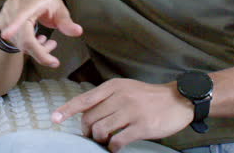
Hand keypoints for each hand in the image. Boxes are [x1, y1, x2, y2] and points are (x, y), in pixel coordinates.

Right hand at [0, 0, 82, 66]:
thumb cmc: (45, 1)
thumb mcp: (59, 8)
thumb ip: (66, 22)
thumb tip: (78, 31)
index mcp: (31, 1)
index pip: (21, 13)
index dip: (14, 24)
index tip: (6, 35)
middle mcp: (16, 7)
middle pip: (24, 37)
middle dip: (39, 52)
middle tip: (54, 62)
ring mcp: (7, 16)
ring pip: (21, 42)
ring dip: (37, 49)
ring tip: (50, 44)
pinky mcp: (4, 24)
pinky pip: (16, 41)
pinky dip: (30, 46)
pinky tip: (39, 41)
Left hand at [52, 79, 193, 152]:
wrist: (178, 100)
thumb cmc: (148, 97)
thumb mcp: (125, 88)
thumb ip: (106, 98)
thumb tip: (86, 114)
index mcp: (113, 87)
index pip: (84, 99)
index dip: (67, 110)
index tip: (54, 119)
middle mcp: (120, 97)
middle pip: (90, 118)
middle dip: (88, 131)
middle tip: (93, 136)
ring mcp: (131, 111)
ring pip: (101, 130)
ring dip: (100, 140)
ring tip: (106, 141)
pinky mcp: (142, 126)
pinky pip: (117, 141)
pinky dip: (113, 147)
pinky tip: (116, 147)